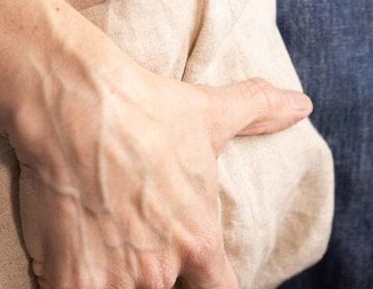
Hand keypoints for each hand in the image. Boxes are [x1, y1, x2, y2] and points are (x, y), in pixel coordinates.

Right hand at [14, 57, 312, 288]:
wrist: (76, 102)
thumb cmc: (144, 107)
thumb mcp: (209, 112)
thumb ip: (257, 112)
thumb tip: (302, 104)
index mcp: (199, 241)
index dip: (208, 283)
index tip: (191, 271)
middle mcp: (160, 271)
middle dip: (153, 274)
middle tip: (135, 243)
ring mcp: (115, 279)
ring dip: (114, 277)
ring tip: (105, 249)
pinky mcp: (71, 279)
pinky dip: (75, 279)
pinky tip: (71, 259)